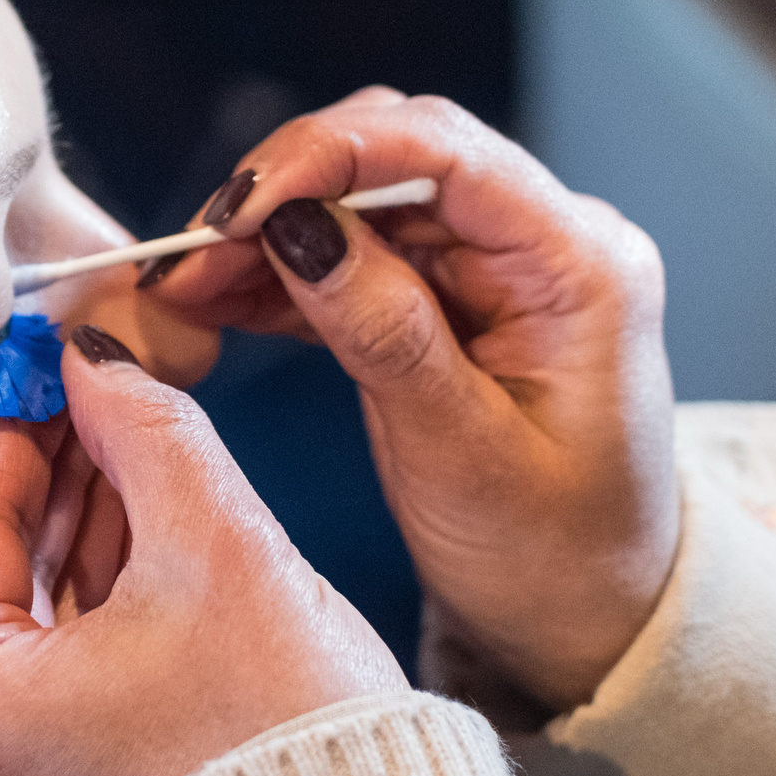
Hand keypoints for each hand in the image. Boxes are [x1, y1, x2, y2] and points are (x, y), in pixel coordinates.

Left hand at [0, 330, 405, 775]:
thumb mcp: (215, 539)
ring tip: (130, 479)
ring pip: (16, 654)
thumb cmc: (288, 734)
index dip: (14, 440)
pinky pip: (40, 717)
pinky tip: (138, 570)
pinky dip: (83, 644)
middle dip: (50, 498)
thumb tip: (88, 359)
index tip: (45, 381)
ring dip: (72, 564)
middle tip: (92, 415)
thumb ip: (140, 425)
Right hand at [144, 89, 677, 719]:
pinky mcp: (453, 298)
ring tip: (181, 280)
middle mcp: (544, 242)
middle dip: (284, 190)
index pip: (447, 152)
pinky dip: (283, 273)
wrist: (594, 622)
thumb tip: (299, 226)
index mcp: (579, 264)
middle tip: (191, 250)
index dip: (330, 156)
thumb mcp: (464, 455)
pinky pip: (356, 255)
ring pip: (362, 202)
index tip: (240, 205)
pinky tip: (216, 297)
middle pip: (397, 156)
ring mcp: (498, 267)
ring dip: (268, 233)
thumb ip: (386, 333)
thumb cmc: (558, 557)